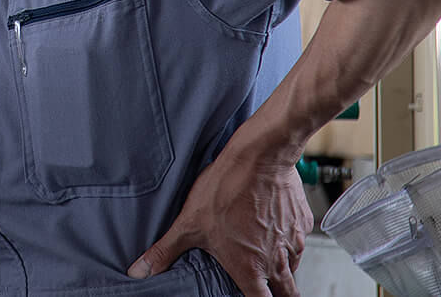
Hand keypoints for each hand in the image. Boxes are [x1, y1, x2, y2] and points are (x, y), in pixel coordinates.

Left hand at [127, 149, 311, 296]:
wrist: (259, 156)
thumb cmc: (226, 189)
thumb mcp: (189, 223)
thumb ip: (165, 251)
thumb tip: (138, 271)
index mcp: (250, 268)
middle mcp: (276, 260)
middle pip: (288, 293)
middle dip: (280, 294)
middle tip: (270, 289)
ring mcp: (292, 241)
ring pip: (294, 267)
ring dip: (284, 268)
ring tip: (268, 259)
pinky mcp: (302, 221)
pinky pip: (299, 241)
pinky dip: (290, 242)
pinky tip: (275, 230)